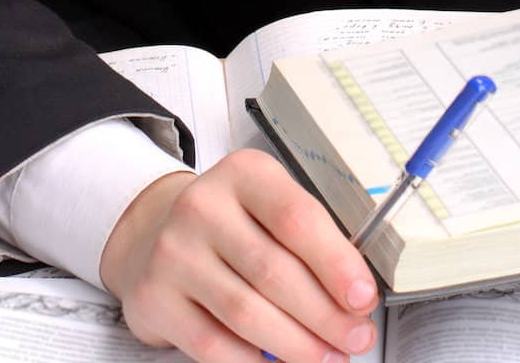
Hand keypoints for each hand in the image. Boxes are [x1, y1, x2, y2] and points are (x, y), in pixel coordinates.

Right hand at [100, 149, 378, 360]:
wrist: (155, 232)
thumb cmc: (231, 222)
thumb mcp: (268, 205)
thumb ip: (309, 239)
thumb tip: (354, 297)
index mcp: (244, 174)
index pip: (296, 218)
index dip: (335, 263)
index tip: (364, 297)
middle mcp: (203, 206)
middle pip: (274, 271)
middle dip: (325, 315)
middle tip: (356, 337)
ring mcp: (174, 253)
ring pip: (246, 313)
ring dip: (296, 345)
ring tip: (329, 358)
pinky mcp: (155, 298)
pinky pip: (213, 344)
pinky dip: (254, 362)